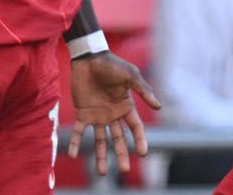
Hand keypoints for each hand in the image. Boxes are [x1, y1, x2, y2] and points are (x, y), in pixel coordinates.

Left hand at [68, 52, 162, 175]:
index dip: (140, 140)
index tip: (144, 153)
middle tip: (123, 170)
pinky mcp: (82, 113)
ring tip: (101, 173)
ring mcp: (98, 115)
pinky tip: (73, 155)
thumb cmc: (112, 64)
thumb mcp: (130, 76)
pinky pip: (79, 132)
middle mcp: (113, 114)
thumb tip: (159, 106)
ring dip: (101, 156)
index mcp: (126, 106)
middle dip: (121, 154)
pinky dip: (76, 143)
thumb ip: (143, 90)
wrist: (88, 58)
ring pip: (101, 140)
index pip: (136, 127)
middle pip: (119, 139)